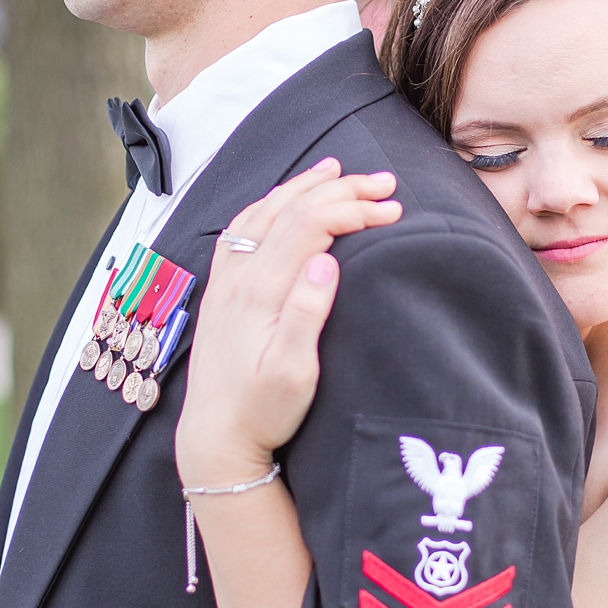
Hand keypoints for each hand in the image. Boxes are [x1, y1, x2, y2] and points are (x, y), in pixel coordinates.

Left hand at [176, 158, 401, 488]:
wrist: (214, 437)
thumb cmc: (261, 411)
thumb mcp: (295, 373)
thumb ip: (307, 313)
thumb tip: (326, 261)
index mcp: (262, 291)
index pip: (311, 225)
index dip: (354, 208)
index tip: (393, 210)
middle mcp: (240, 276)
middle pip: (291, 209)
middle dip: (341, 189)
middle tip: (384, 183)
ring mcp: (226, 280)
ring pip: (265, 211)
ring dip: (304, 186)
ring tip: (338, 170)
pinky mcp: (221, 290)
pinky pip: (242, 228)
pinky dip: (269, 203)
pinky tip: (282, 199)